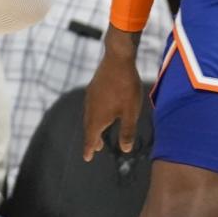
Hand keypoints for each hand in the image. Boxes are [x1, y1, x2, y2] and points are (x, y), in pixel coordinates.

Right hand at [83, 29, 142, 160]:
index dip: (89, 149)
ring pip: (90, 116)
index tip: (86, 158)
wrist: (118, 58)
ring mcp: (91, 95)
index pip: (91, 138)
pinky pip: (91, 105)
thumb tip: (125, 149)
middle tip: (96, 148)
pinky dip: (95, 114)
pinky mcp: (94, 86)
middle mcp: (90, 107)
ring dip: (94, 126)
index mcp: (98, 117)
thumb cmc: (126, 87)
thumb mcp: (131, 112)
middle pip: (89, 127)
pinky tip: (101, 111)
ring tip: (100, 132)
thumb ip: (127, 131)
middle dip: (92, 138)